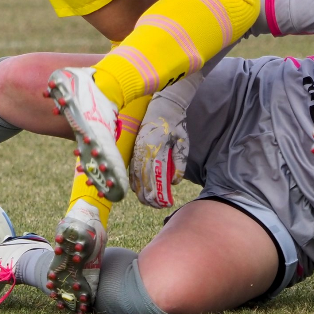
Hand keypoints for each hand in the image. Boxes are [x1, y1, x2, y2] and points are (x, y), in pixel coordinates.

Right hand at [129, 91, 189, 208]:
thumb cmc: (176, 125)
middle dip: (151, 197)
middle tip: (159, 206)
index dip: (161, 193)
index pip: (156, 178)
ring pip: (135, 178)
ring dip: (142, 193)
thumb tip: (174, 182)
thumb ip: (179, 163)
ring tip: (150, 203)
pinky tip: (139, 191)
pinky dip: (134, 183)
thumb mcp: (183, 143)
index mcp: (157, 150)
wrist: (162, 106)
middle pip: (144, 181)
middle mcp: (144, 152)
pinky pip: (131, 171)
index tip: (167, 203)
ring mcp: (136, 151)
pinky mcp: (133, 150)